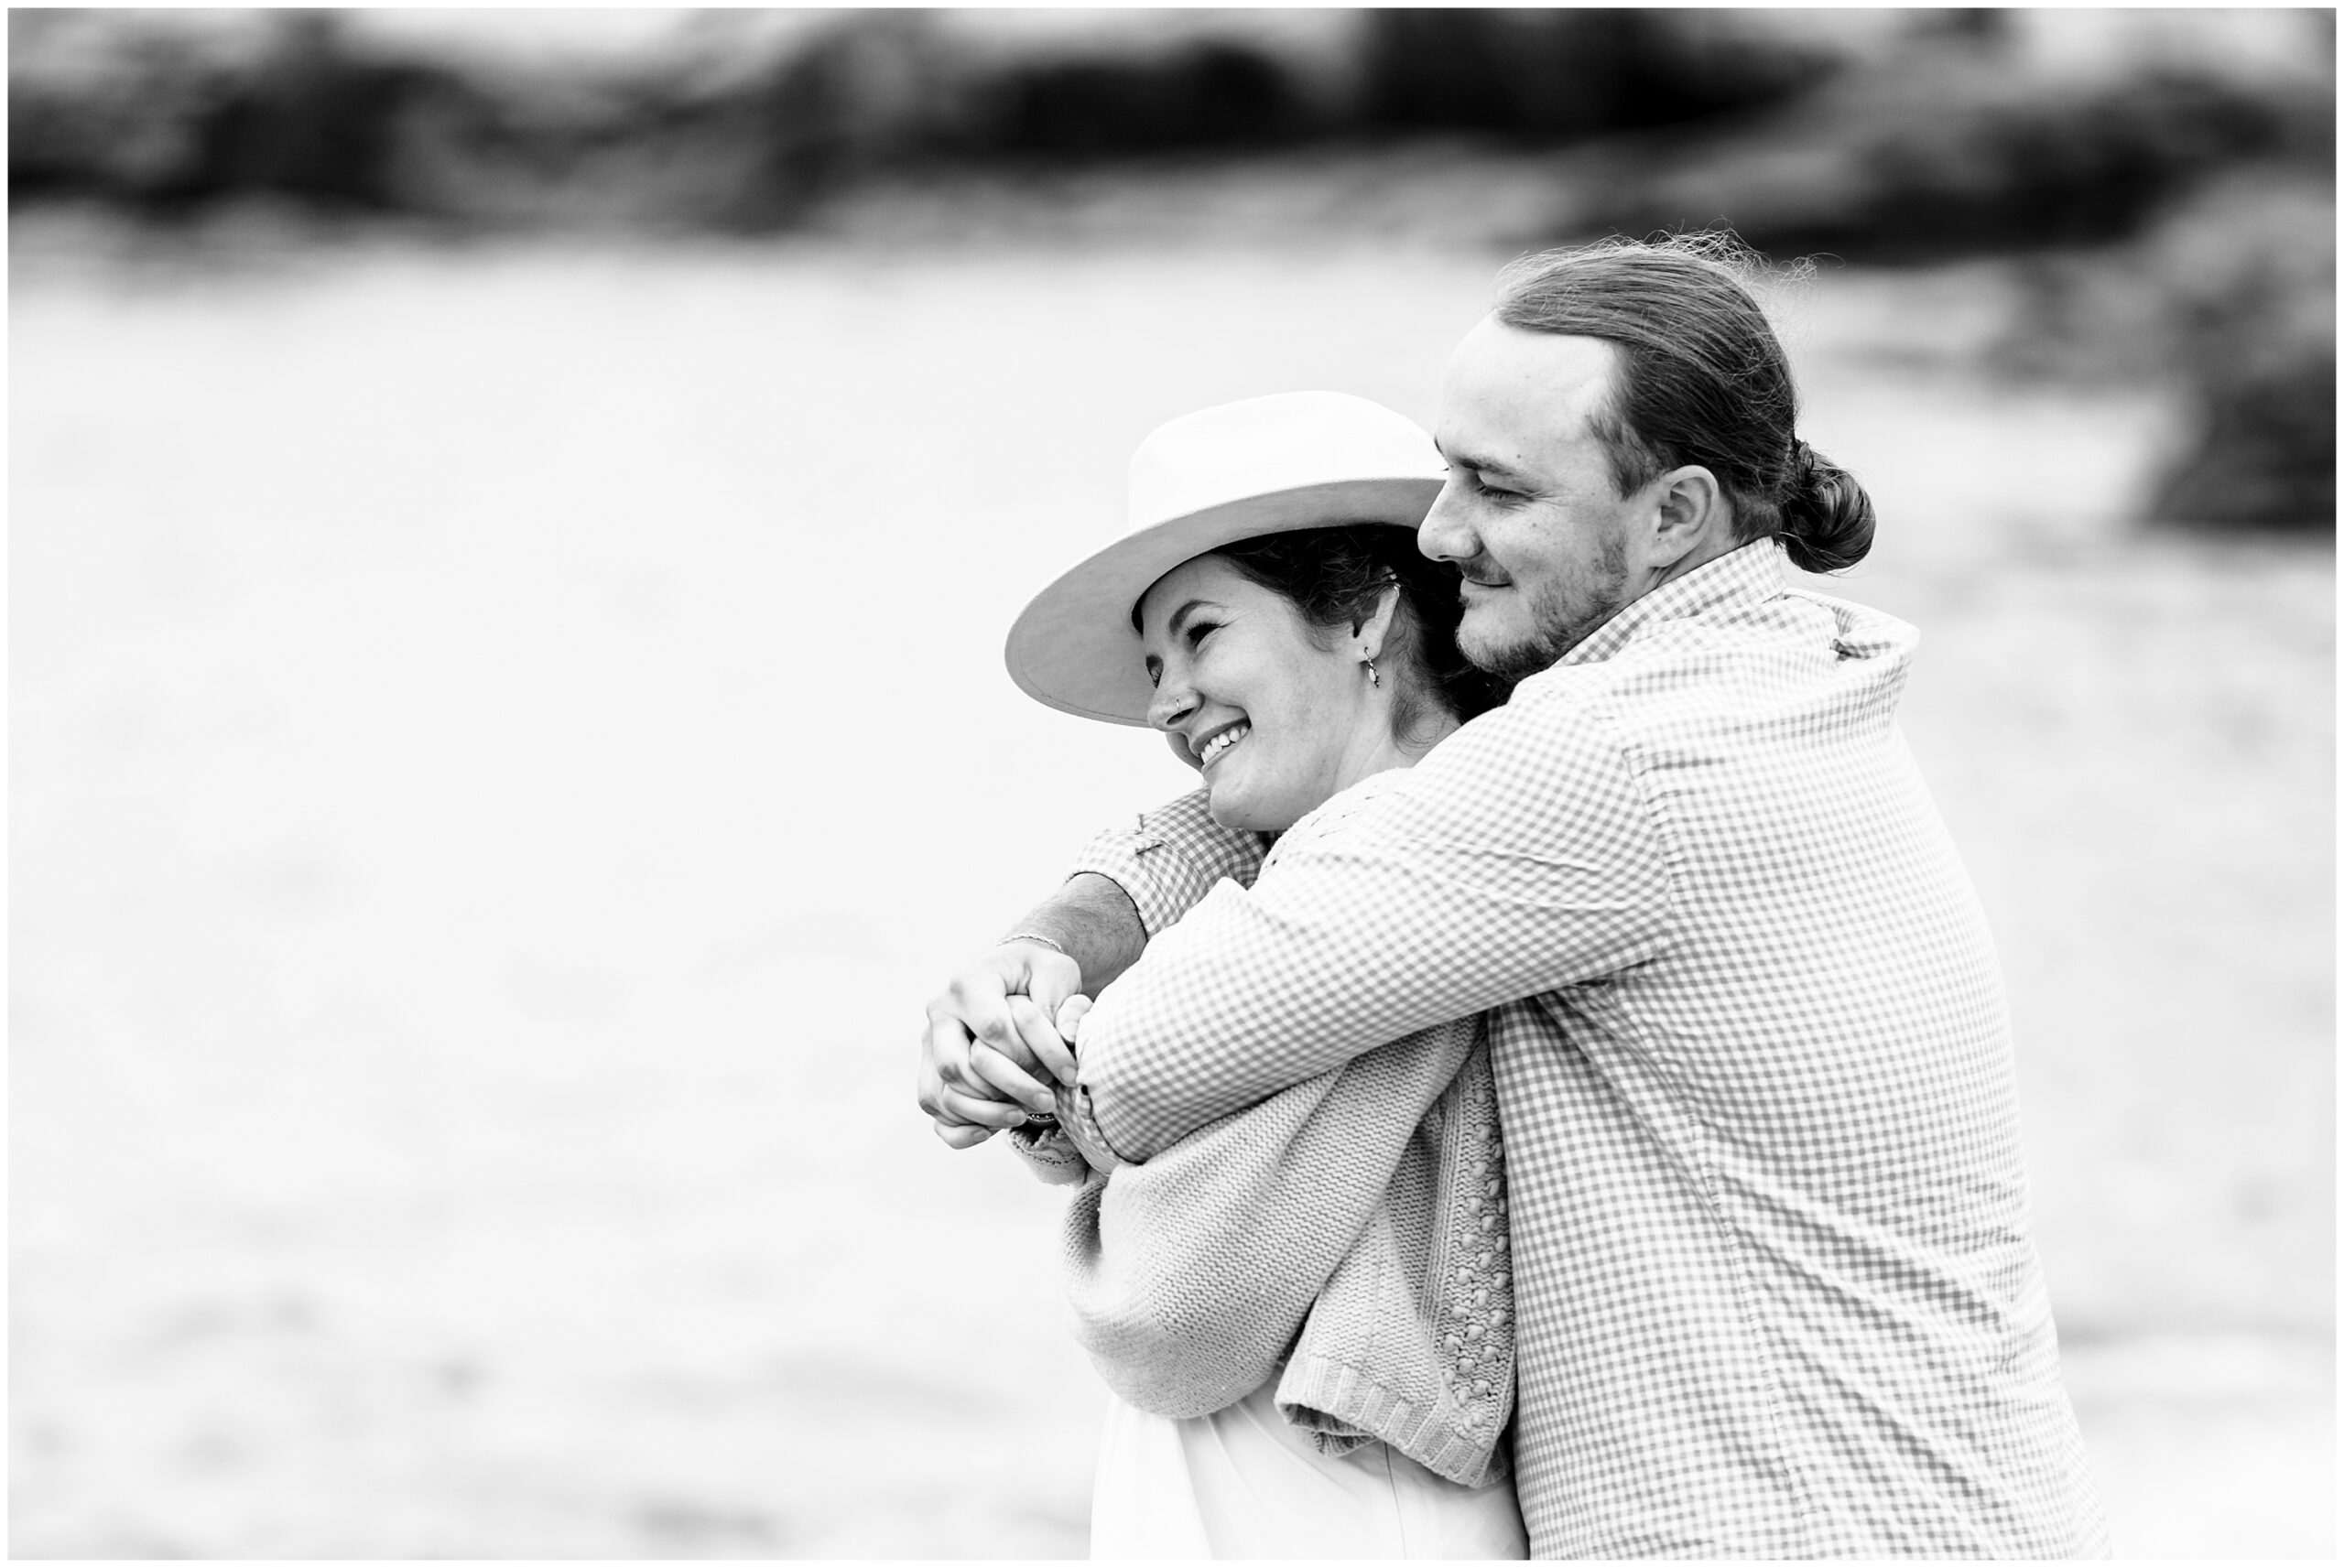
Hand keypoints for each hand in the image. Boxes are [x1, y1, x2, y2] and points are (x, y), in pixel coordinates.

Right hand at [917, 940, 1082, 1147]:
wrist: (1009, 972)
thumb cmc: (1035, 973)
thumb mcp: (1057, 973)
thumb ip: (1066, 1001)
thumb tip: (1067, 1035)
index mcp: (969, 983)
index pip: (992, 1028)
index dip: (1030, 1057)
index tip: (1066, 1074)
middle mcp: (941, 1012)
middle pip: (956, 1066)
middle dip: (1007, 1089)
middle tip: (1047, 1101)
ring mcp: (930, 1041)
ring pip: (941, 1092)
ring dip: (985, 1113)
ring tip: (1023, 1116)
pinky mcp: (928, 1064)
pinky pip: (933, 1105)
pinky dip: (959, 1125)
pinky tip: (991, 1129)